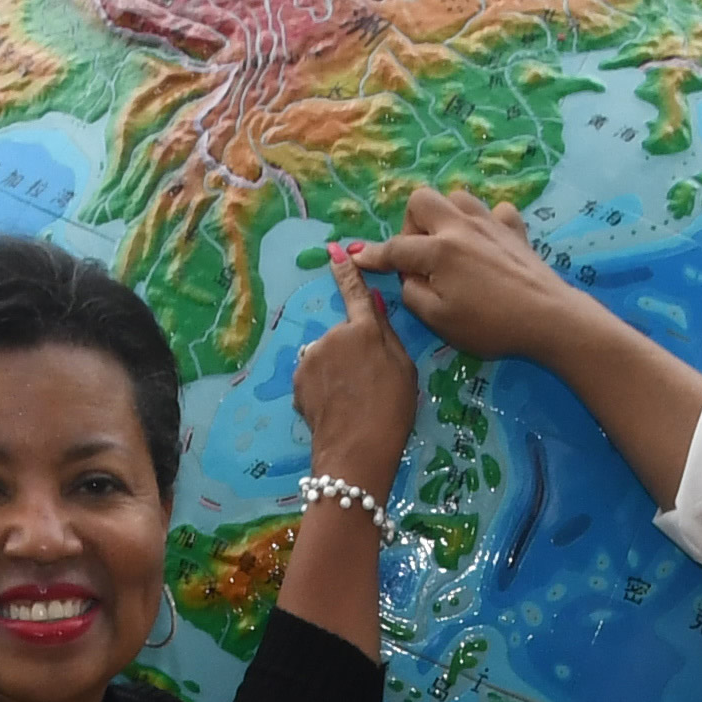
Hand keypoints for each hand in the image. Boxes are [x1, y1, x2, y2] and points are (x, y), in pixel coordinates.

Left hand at [291, 256, 419, 498]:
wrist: (355, 452)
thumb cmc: (391, 411)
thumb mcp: (404, 370)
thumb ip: (387, 334)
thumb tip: (373, 305)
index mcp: (363, 329)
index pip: (354, 292)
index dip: (346, 271)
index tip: (335, 249)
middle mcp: (332, 336)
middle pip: (344, 336)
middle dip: (353, 351)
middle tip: (369, 385)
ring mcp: (311, 358)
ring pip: (327, 356)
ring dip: (336, 371)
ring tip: (351, 401)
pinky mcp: (297, 380)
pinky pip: (314, 376)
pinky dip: (323, 387)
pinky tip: (335, 408)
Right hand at [337, 187, 594, 366]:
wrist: (548, 317)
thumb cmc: (490, 325)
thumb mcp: (440, 320)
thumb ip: (414, 293)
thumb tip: (408, 276)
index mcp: (438, 250)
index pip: (395, 248)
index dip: (373, 255)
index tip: (356, 257)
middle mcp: (460, 226)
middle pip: (422, 200)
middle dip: (412, 224)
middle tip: (419, 255)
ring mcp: (490, 223)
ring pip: (457, 197)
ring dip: (446, 216)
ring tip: (450, 245)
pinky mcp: (515, 229)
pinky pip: (495, 211)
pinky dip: (486, 223)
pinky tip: (487, 244)